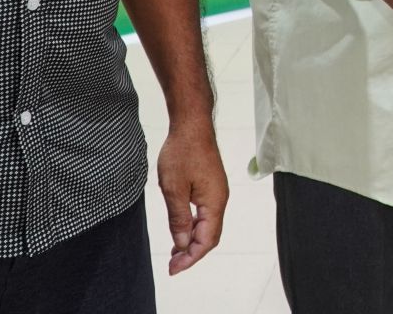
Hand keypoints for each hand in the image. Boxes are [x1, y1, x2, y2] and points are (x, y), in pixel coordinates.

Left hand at [156, 122, 228, 274]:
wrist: (192, 124)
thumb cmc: (183, 152)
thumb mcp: (173, 189)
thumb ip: (178, 219)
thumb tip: (182, 244)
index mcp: (214, 202)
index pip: (206, 240)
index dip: (190, 258)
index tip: (173, 269)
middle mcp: (220, 199)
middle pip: (211, 236)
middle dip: (192, 253)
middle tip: (172, 265)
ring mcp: (216, 192)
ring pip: (208, 225)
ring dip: (192, 240)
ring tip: (174, 252)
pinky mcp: (211, 185)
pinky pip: (205, 214)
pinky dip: (193, 226)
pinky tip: (180, 229)